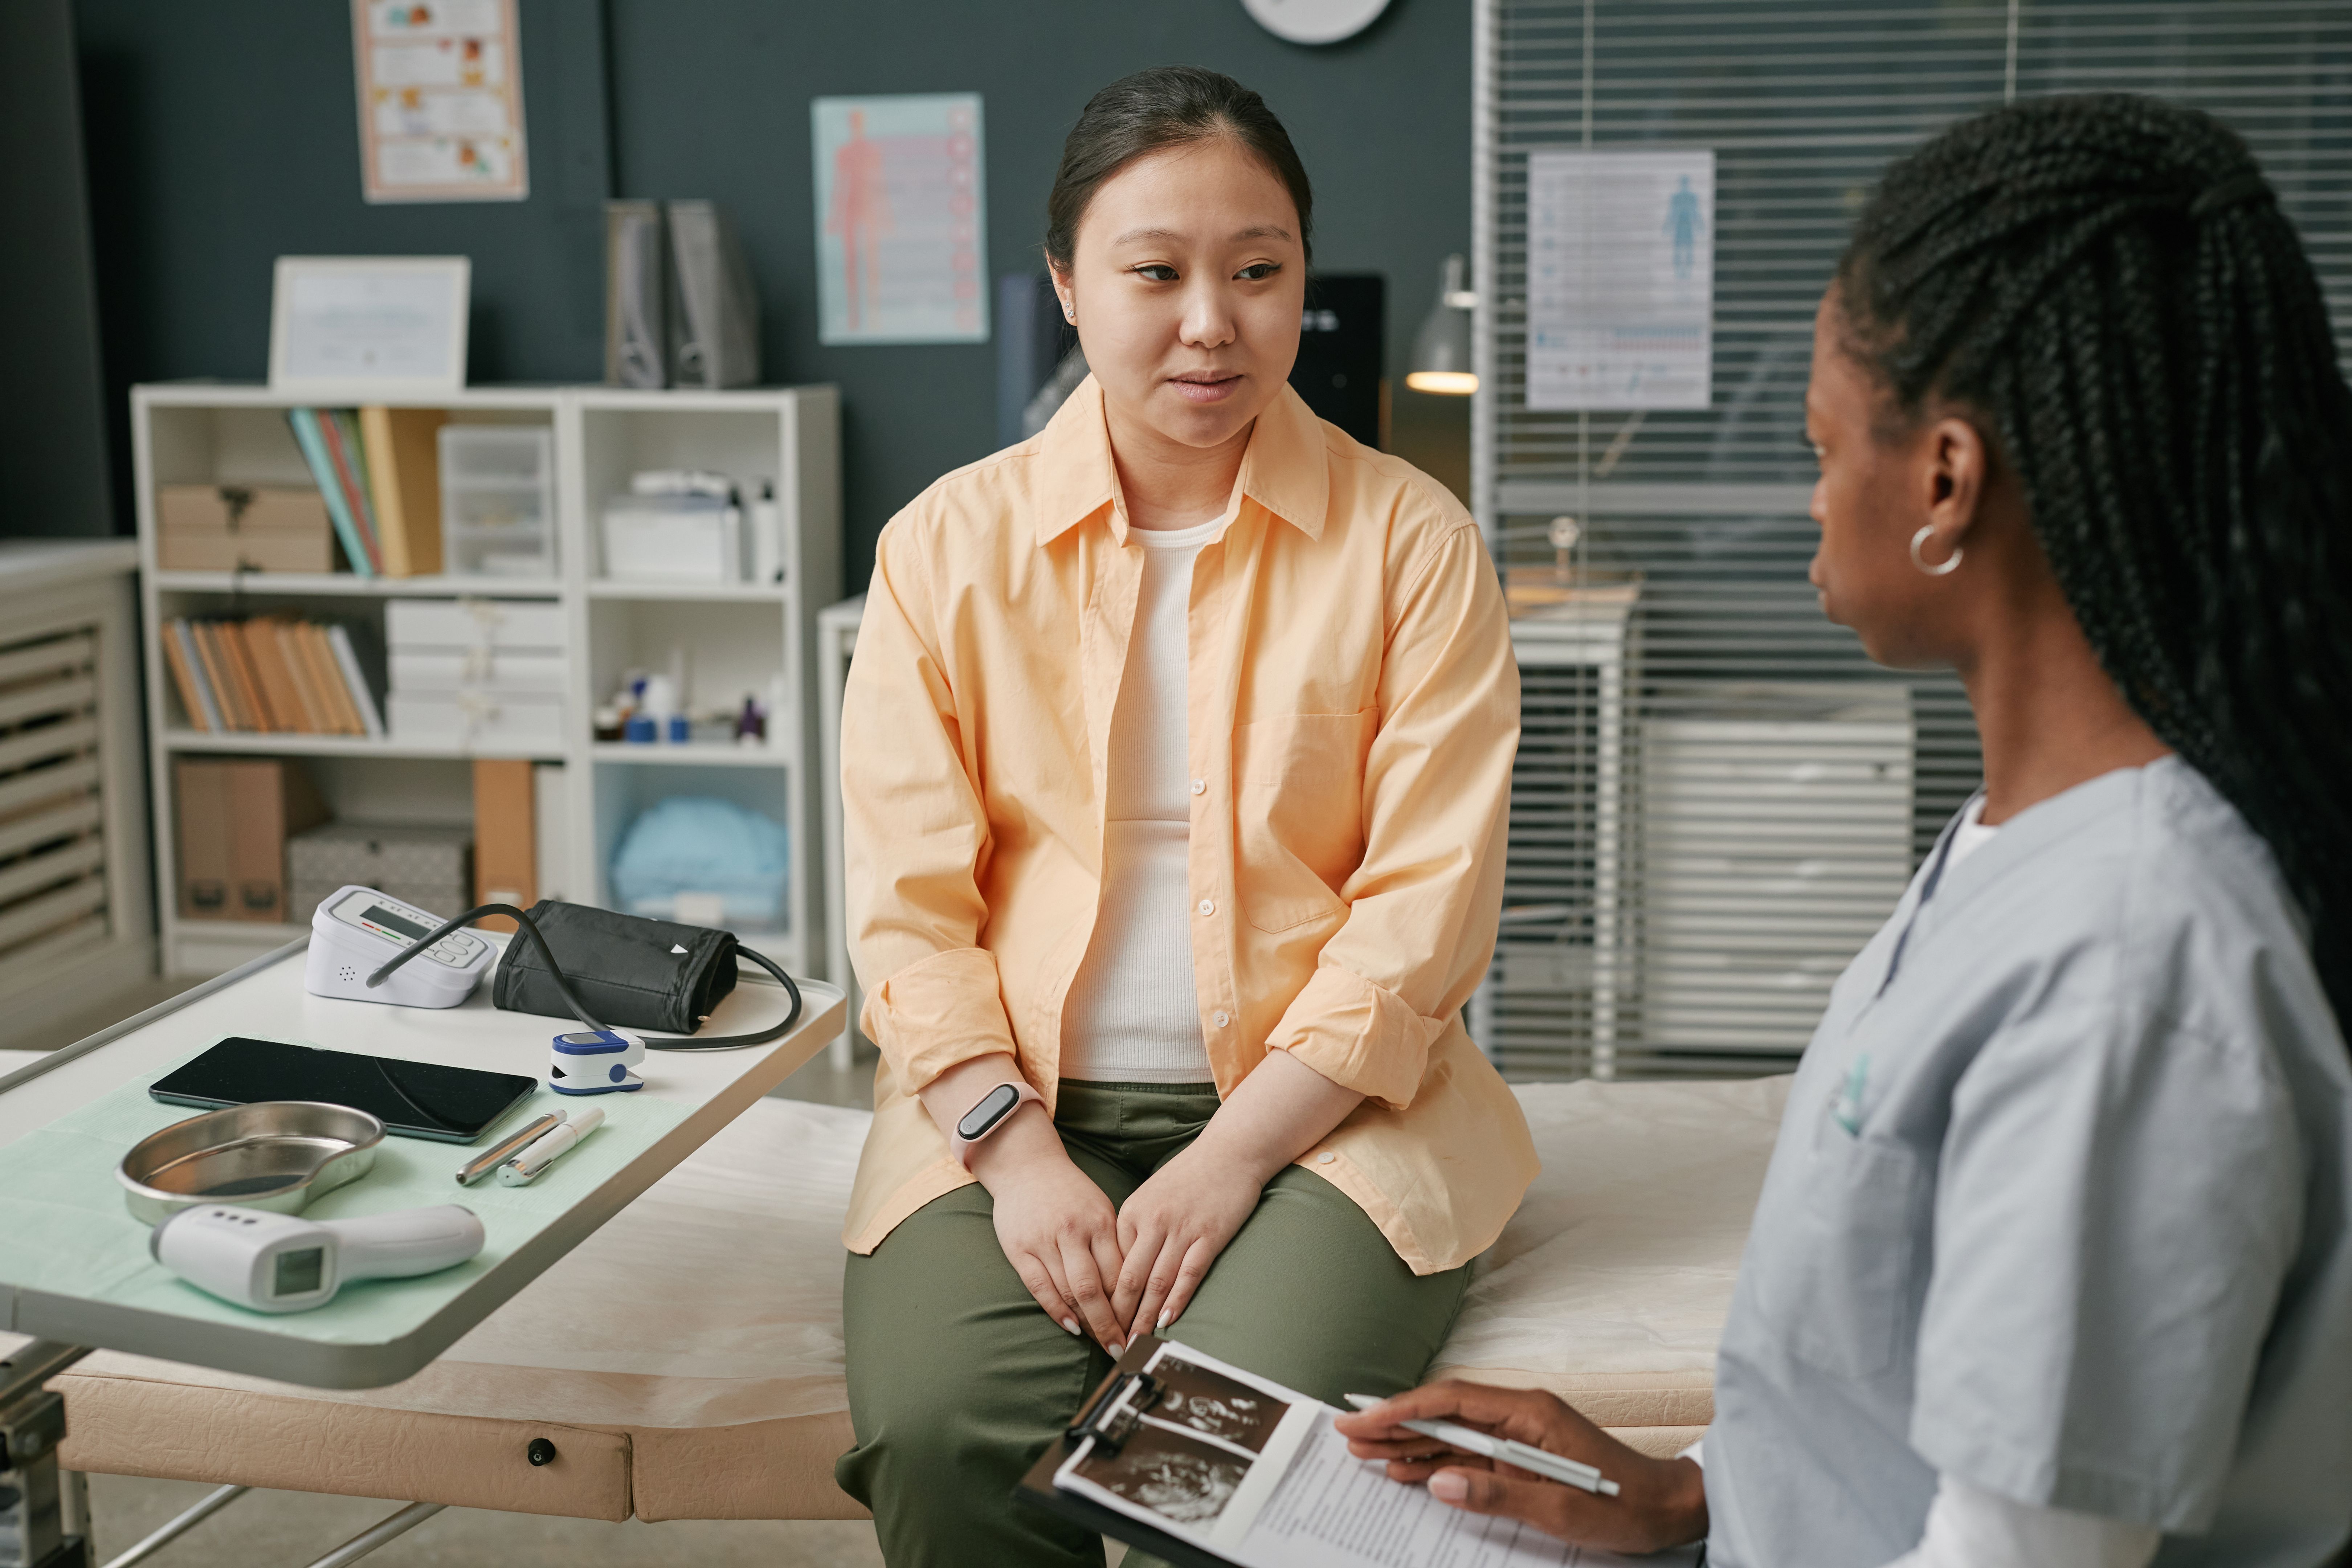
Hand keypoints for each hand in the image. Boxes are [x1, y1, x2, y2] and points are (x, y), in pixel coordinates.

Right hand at [914, 1054, 1128, 1352]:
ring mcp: (1045, 1241)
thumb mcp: (1100, 1209)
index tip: (1140, 1327)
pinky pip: (1040, 1287)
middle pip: (1096, 1289)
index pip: (1120, 1273)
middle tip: (1122, 1349)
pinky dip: (1056, 1310)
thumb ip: (1113, 1244)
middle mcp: (1074, 1232)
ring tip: (1099, 1342)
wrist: (1026, 1165)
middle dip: (1110, 1324)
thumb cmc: (1069, 1192)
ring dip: (1086, 1323)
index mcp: (1100, 1221)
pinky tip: (1070, 1327)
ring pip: (1069, 1292)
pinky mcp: (1020, 1248)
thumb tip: (1133, 1285)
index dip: (1132, 1305)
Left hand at [1112, 1143, 1264, 1340]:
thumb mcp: (1150, 1197)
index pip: (1111, 1265)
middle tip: (1112, 1344)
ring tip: (1137, 1342)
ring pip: (1157, 1283)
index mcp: (1132, 1213)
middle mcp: (1152, 1222)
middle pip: (1129, 1280)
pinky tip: (1169, 1320)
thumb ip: (1135, 1230)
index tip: (1099, 1323)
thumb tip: (1123, 1269)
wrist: (1229, 1152)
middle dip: (1119, 1317)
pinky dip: (1177, 1300)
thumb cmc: (1189, 1176)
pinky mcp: (1209, 1236)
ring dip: (1146, 1317)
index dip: (1103, 1299)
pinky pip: (1189, 1275)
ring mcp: (1181, 1230)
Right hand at [1333, 1381, 1707, 1553]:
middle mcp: (1521, 1415)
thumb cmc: (1623, 1505)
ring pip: (1452, 1434)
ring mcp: (1521, 1435)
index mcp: (1529, 1413)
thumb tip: (1439, 1482)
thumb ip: (1498, 1492)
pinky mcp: (1523, 1457)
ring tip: (1365, 1453)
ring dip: (1410, 1443)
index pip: (1453, 1401)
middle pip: (1445, 1412)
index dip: (1405, 1409)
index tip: (1366, 1419)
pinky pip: (1470, 1455)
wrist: (1667, 1508)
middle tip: (1349, 1434)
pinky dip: (1436, 1463)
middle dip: (1395, 1423)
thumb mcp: (1560, 1506)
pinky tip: (1407, 1470)